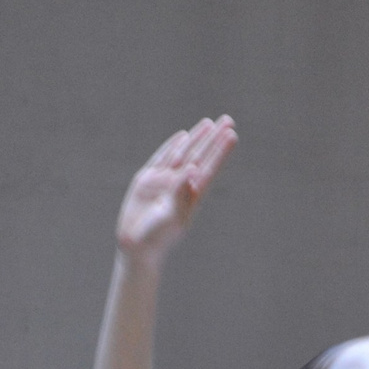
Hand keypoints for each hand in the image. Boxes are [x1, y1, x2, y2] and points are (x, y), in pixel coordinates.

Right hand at [116, 117, 236, 262]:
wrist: (136, 248)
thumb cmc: (157, 238)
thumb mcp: (171, 216)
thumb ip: (181, 192)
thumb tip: (194, 169)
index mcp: (191, 196)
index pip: (209, 168)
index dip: (220, 151)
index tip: (232, 135)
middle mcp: (180, 186)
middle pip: (200, 156)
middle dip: (213, 139)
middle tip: (228, 120)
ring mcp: (164, 181)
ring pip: (183, 154)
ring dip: (196, 139)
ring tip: (208, 123)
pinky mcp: (147, 180)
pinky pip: (162, 158)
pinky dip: (172, 146)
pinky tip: (183, 137)